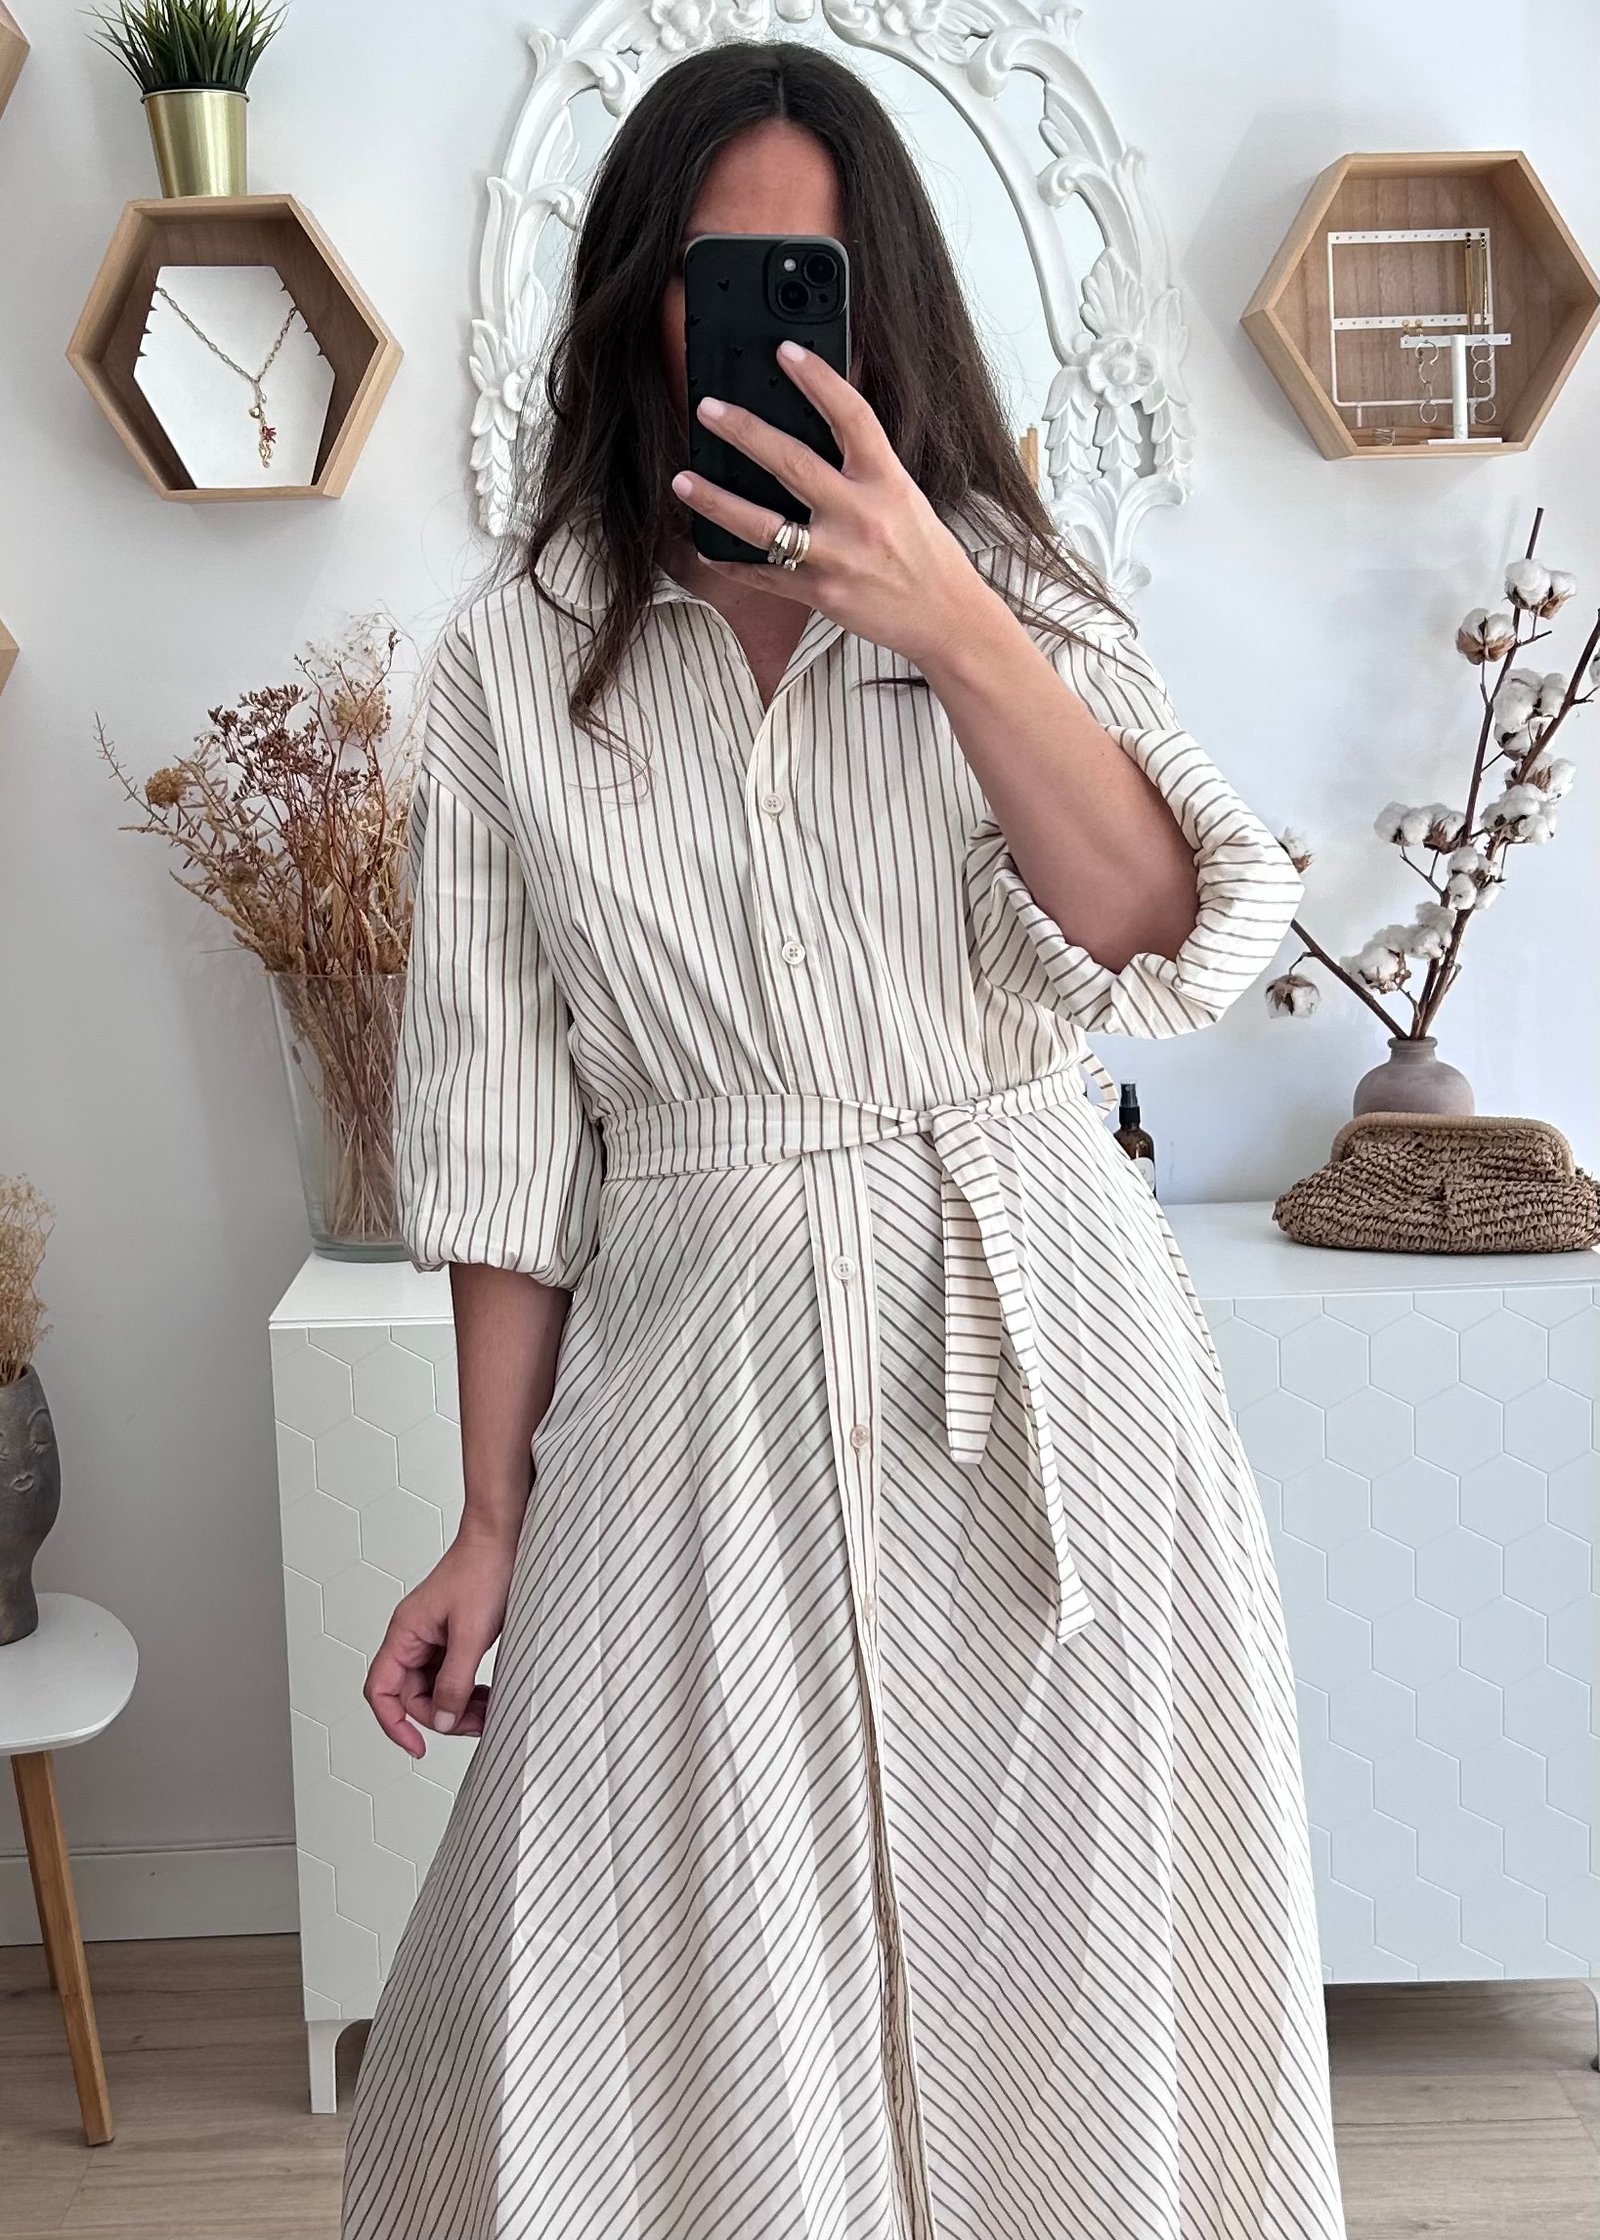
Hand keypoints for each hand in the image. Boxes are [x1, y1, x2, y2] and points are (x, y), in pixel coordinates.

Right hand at [362, 1522, 517, 1756]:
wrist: (506, 1537)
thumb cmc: (484, 1570)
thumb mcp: (471, 1633)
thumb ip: (455, 1680)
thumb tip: (443, 1720)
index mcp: (405, 1632)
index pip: (381, 1690)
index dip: (394, 1724)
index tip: (417, 1747)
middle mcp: (414, 1636)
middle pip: (412, 1695)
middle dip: (442, 1715)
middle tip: (475, 1724)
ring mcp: (435, 1637)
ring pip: (435, 1687)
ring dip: (458, 1704)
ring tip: (487, 1711)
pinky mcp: (455, 1635)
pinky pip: (452, 1674)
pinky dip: (468, 1688)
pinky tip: (488, 1694)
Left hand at [669, 340, 996, 670]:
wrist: (946, 617)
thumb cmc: (924, 552)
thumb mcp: (903, 494)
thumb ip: (864, 462)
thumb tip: (821, 419)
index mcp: (887, 482)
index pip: (851, 416)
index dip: (818, 379)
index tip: (785, 351)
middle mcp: (861, 515)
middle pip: (792, 463)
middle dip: (744, 432)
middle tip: (707, 410)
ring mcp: (837, 558)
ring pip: (763, 526)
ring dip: (716, 500)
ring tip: (683, 480)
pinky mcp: (821, 594)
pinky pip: (763, 576)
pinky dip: (730, 561)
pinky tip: (703, 543)